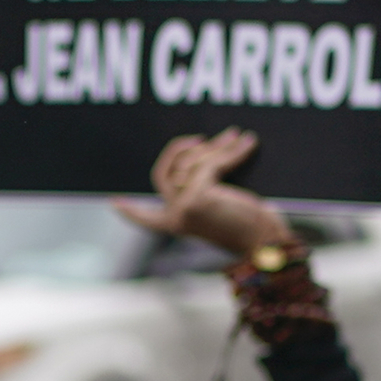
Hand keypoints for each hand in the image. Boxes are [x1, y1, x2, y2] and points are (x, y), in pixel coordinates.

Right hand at [112, 129, 294, 259]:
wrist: (266, 244)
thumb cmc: (252, 229)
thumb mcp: (219, 210)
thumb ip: (203, 193)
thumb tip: (203, 157)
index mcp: (177, 226)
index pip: (146, 219)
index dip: (130, 212)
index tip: (115, 204)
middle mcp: (175, 217)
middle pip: (166, 172)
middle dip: (180, 149)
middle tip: (202, 139)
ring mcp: (184, 207)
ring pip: (193, 162)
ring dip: (218, 146)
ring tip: (237, 137)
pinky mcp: (199, 196)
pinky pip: (212, 162)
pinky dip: (232, 150)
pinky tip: (247, 142)